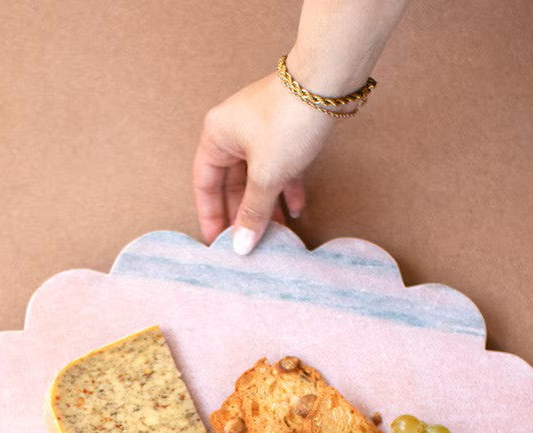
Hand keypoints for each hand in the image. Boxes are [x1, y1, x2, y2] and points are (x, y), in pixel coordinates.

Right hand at [193, 74, 333, 254]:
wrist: (327, 85)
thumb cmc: (287, 123)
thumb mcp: (266, 175)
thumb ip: (252, 213)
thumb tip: (241, 247)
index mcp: (217, 136)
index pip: (205, 184)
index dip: (210, 215)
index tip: (218, 243)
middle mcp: (234, 133)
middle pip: (232, 184)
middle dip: (243, 215)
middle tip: (248, 245)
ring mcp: (261, 132)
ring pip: (258, 179)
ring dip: (266, 207)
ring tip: (275, 236)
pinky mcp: (285, 133)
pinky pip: (279, 169)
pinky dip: (286, 190)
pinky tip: (296, 211)